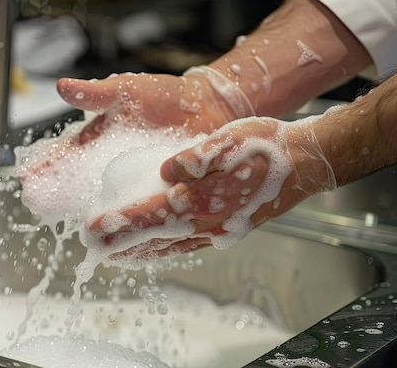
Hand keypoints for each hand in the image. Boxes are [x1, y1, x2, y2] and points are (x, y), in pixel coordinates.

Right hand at [16, 69, 250, 216]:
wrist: (205, 107)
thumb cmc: (164, 96)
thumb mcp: (126, 91)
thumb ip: (96, 94)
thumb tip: (62, 86)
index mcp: (98, 141)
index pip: (65, 154)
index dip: (46, 164)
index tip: (27, 176)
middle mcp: (109, 165)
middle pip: (76, 183)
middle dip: (56, 193)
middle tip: (36, 204)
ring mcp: (131, 182)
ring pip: (104, 201)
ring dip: (89, 213)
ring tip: (75, 227)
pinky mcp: (155, 193)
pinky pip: (138, 210)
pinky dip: (127, 223)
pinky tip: (118, 237)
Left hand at [85, 116, 335, 261]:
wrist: (304, 164)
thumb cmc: (267, 148)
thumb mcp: (230, 140)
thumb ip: (196, 159)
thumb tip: (167, 172)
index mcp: (206, 198)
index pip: (152, 214)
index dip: (122, 222)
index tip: (94, 228)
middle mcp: (210, 222)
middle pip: (156, 238)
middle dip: (122, 245)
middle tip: (93, 251)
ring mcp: (219, 231)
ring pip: (171, 248)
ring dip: (141, 253)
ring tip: (115, 257)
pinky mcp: (226, 232)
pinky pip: (188, 247)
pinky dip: (166, 252)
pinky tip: (155, 251)